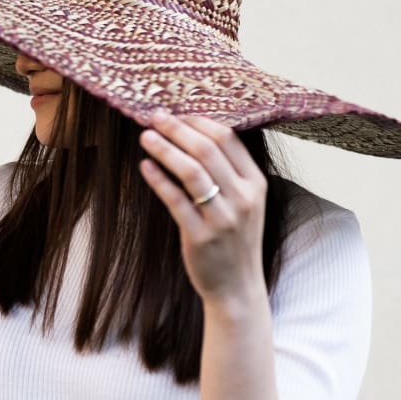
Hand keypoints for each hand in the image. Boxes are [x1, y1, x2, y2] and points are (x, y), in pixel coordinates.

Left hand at [138, 110, 267, 303]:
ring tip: (145, 136)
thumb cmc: (234, 241)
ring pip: (191, 172)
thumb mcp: (243, 203)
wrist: (237, 287)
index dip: (198, 121)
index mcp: (255, 183)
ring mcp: (223, 218)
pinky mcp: (200, 237)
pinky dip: (158, 180)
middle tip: (155, 116)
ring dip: (165, 149)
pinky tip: (144, 167)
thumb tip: (193, 137)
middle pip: (208, 150)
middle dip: (178, 129)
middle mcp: (243, 198)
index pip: (228, 139)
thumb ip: (228, 173)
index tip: (176, 112)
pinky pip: (176, 200)